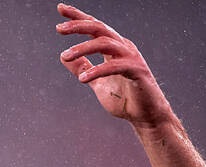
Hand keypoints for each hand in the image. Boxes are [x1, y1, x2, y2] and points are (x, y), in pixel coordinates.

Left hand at [56, 4, 174, 127]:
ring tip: (65, 56)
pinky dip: (98, 70)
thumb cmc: (124, 98)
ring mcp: (131, 58)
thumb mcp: (96, 83)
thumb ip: (83, 68)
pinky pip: (115, 66)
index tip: (60, 8)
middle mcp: (123, 47)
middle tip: (59, 30)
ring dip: (83, 47)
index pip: (95, 27)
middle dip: (79, 26)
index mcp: (114, 48)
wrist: (145, 116)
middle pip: (100, 28)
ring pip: (105, 43)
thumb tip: (63, 56)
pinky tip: (83, 79)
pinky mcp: (137, 71)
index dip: (78, 17)